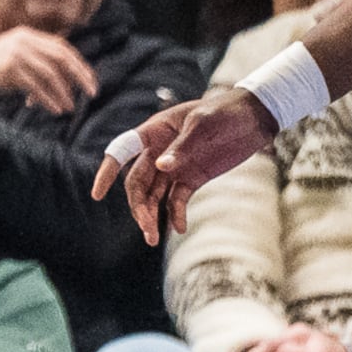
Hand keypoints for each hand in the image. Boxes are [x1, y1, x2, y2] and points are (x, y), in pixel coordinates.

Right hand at [0, 28, 96, 113]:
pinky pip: (35, 86)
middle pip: (61, 57)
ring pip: (50, 74)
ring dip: (62, 93)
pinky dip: (47, 99)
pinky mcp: (9, 68)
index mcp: (28, 35)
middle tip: (91, 92)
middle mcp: (24, 40)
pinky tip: (54, 109)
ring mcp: (16, 53)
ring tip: (69, 107)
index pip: (62, 47)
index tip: (90, 81)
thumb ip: (38, 64)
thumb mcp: (17, 58)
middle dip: (79, 75)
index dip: (79, 64)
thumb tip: (65, 85)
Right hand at [92, 89, 282, 245]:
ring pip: (154, 195)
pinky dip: (175, 214)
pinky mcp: (191, 179)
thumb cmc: (224, 113)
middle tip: (146, 227)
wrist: (254, 118)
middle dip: (138, 206)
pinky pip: (176, 200)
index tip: (97, 194)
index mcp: (155, 132)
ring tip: (153, 238)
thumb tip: (161, 167)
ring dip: (152, 215)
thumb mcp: (203, 125)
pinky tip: (179, 228)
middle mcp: (159, 151)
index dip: (107, 172)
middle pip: (137, 182)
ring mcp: (174, 167)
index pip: (122, 151)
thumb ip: (182, 147)